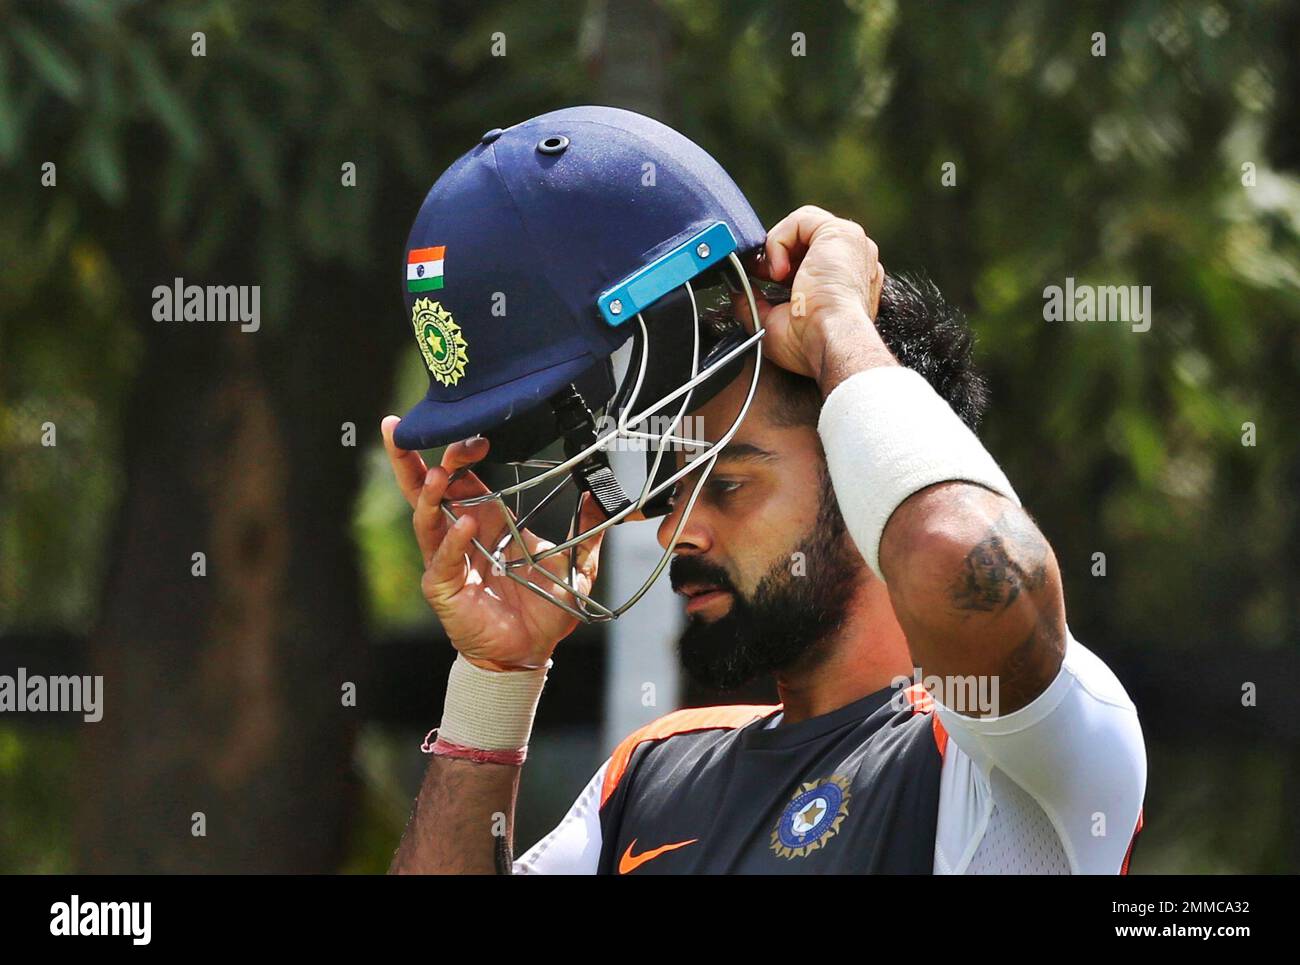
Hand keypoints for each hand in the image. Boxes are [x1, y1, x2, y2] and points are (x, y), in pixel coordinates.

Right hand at [381, 417, 603, 671]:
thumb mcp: (576, 565)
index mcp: (486, 520)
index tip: (478, 436)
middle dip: (415, 460)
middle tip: (414, 432)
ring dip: (429, 495)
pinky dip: (452, 541)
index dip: (462, 453)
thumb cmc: (544, 607)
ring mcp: (447, 560)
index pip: (462, 477)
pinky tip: (466, 525)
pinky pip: (443, 559)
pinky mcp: (444, 587)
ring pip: (425, 519)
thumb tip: (601, 498)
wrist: (532, 651)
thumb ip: (587, 531)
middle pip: (426, 489)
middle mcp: (459, 534)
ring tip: (438, 474)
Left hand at [743, 205, 886, 379]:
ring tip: (773, 275)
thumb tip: (736, 293)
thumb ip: (755, 303)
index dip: (781, 261)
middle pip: (806, 237)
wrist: (830, 341)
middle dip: (777, 251)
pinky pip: (800, 220)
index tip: (761, 277)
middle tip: (760, 273)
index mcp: (845, 280)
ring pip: (802, 226)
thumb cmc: (811, 342)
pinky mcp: (842, 233)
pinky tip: (778, 270)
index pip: (810, 254)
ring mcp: (852, 244)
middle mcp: (853, 259)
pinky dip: (779, 241)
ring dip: (777, 246)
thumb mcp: (773, 323)